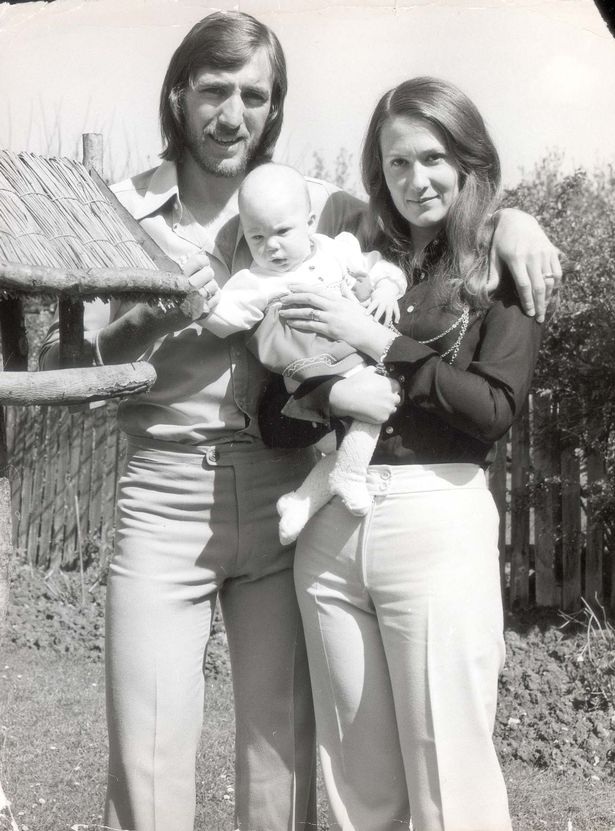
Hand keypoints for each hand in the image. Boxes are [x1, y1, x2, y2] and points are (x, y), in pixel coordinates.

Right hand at [145, 252, 219, 332]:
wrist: (150, 321)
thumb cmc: (155, 299)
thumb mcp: (162, 279)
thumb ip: (177, 270)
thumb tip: (196, 254)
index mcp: (179, 277)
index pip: (200, 261)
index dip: (203, 261)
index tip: (202, 265)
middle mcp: (188, 288)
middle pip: (209, 273)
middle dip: (207, 274)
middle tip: (202, 278)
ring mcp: (195, 301)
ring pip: (213, 286)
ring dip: (210, 286)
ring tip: (204, 288)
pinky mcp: (199, 313)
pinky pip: (214, 300)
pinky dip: (213, 297)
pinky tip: (207, 297)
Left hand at [278, 283, 391, 360]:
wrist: (370, 333)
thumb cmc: (364, 319)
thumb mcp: (355, 303)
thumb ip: (347, 293)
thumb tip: (343, 283)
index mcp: (337, 298)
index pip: (316, 289)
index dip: (302, 287)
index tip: (290, 286)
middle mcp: (333, 305)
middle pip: (309, 298)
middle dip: (293, 297)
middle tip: (282, 298)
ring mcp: (331, 317)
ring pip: (307, 311)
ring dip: (293, 311)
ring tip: (282, 311)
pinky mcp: (330, 329)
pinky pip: (311, 325)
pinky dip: (299, 323)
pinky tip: (291, 323)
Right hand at [329, 367, 400, 423]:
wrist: (346, 398)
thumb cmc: (355, 384)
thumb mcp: (366, 371)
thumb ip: (375, 370)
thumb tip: (375, 370)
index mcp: (389, 384)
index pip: (397, 387)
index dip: (391, 389)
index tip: (386, 391)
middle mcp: (391, 396)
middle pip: (396, 399)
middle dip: (390, 399)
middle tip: (380, 399)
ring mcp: (387, 408)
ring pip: (392, 409)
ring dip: (386, 408)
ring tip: (375, 406)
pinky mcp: (382, 418)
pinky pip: (385, 417)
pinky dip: (380, 415)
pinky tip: (372, 412)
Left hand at [364, 282, 400, 326]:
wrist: (388, 288)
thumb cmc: (378, 295)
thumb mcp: (372, 297)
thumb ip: (366, 303)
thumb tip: (356, 305)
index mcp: (377, 300)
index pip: (372, 305)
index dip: (369, 309)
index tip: (365, 314)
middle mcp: (384, 302)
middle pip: (381, 309)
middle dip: (378, 315)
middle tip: (374, 321)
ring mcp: (390, 304)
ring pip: (390, 312)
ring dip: (387, 319)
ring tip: (385, 326)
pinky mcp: (395, 305)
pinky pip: (397, 311)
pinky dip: (397, 317)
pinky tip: (396, 322)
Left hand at [489, 208, 562, 322]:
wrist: (517, 220)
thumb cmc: (501, 241)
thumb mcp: (494, 256)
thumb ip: (493, 275)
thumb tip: (486, 294)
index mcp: (516, 258)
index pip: (524, 285)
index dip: (527, 301)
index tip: (528, 313)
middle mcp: (532, 256)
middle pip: (539, 286)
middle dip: (539, 305)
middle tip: (539, 319)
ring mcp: (544, 253)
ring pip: (550, 280)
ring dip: (549, 298)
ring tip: (545, 310)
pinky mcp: (552, 251)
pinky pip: (557, 272)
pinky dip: (557, 285)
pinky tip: (552, 296)